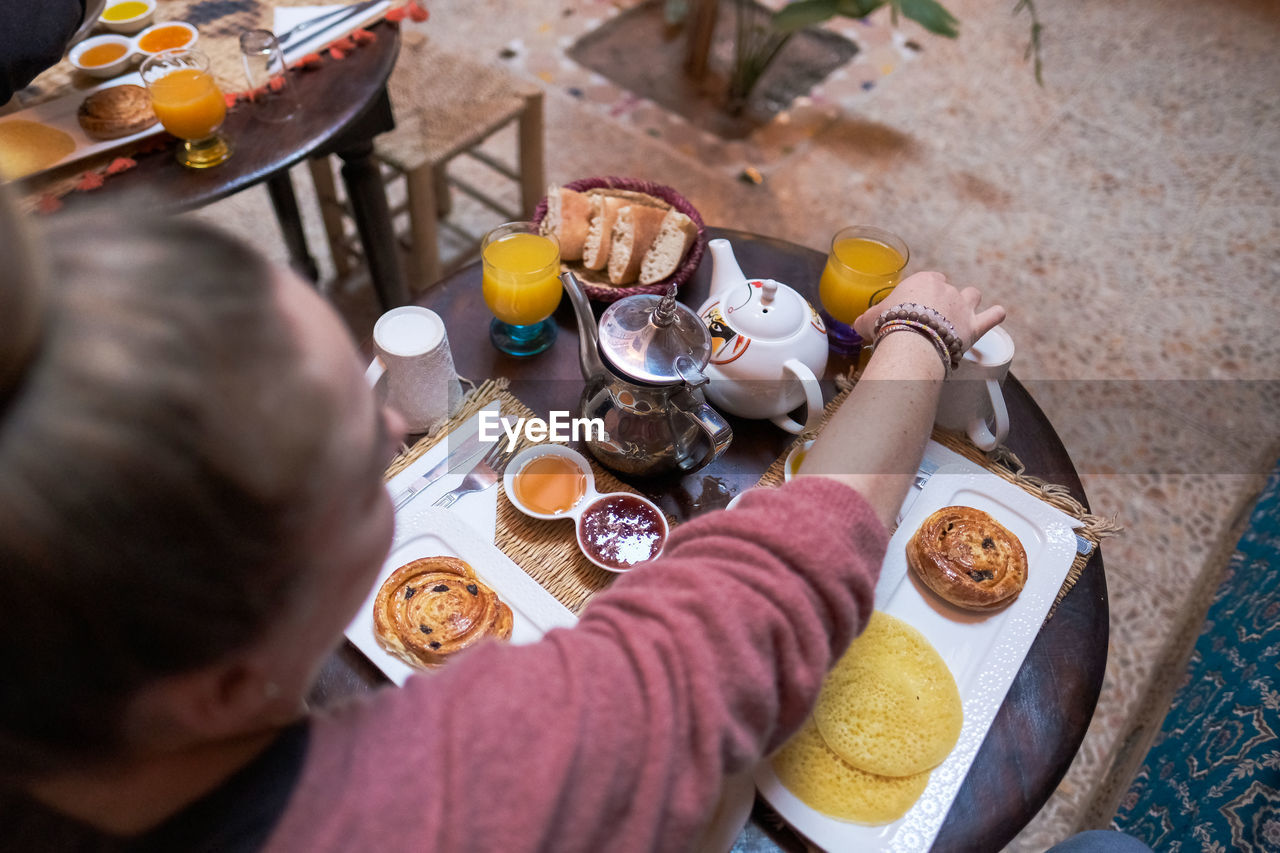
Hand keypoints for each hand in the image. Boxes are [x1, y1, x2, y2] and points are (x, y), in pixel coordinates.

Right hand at [851, 272, 1005, 353]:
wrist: (910, 341)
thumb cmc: (888, 325)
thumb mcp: (869, 319)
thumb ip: (866, 320)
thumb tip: (858, 325)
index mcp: (923, 281)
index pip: (928, 281)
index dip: (922, 294)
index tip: (916, 306)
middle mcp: (946, 289)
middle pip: (948, 289)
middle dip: (943, 301)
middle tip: (933, 318)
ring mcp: (963, 306)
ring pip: (973, 294)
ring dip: (969, 302)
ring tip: (962, 314)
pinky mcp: (975, 325)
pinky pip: (994, 315)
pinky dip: (995, 315)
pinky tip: (995, 315)